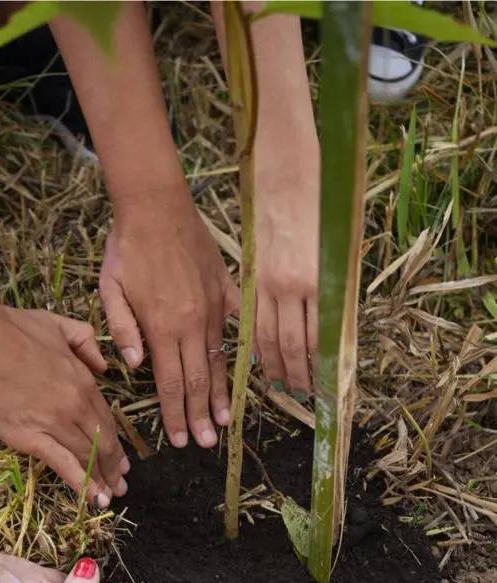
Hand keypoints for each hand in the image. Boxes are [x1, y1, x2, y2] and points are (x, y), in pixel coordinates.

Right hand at [0, 297, 128, 505]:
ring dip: (101, 480)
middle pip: (102, 442)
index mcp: (82, 379)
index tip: (121, 458)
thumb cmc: (5, 327)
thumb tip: (102, 366)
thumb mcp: (56, 324)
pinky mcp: (27, 437)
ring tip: (109, 497)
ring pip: (87, 457)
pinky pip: (62, 464)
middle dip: (114, 467)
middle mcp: (74, 404)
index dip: (116, 442)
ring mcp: (53, 422)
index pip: (107, 418)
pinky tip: (92, 498)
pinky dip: (80, 483)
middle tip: (121, 484)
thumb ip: (85, 342)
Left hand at [100, 190, 238, 448]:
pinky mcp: (227, 291)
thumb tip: (135, 366)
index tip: (181, 439)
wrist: (157, 204)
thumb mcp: (110, 290)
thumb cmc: (127, 248)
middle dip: (200, 416)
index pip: (170, 383)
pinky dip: (239, 353)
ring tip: (223, 421)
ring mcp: (214, 308)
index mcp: (162, 327)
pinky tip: (244, 372)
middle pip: (197, 381)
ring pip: (219, 361)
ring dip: (219, 394)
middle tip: (206, 443)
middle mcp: (192, 323)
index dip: (176, 415)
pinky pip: (237, 328)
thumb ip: (123, 330)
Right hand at [254, 180, 318, 399]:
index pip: (319, 338)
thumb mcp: (341, 249)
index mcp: (317, 279)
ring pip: (269, 337)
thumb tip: (340, 330)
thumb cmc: (322, 207)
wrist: (286, 176)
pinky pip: (253, 320)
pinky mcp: (252, 277)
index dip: (323, 366)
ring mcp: (267, 283)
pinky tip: (265, 358)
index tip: (328, 385)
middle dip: (299, 374)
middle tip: (307, 393)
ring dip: (278, 365)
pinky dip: (260, 344)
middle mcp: (290, 286)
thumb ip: (339, 290)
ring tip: (286, 384)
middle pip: (292, 345)